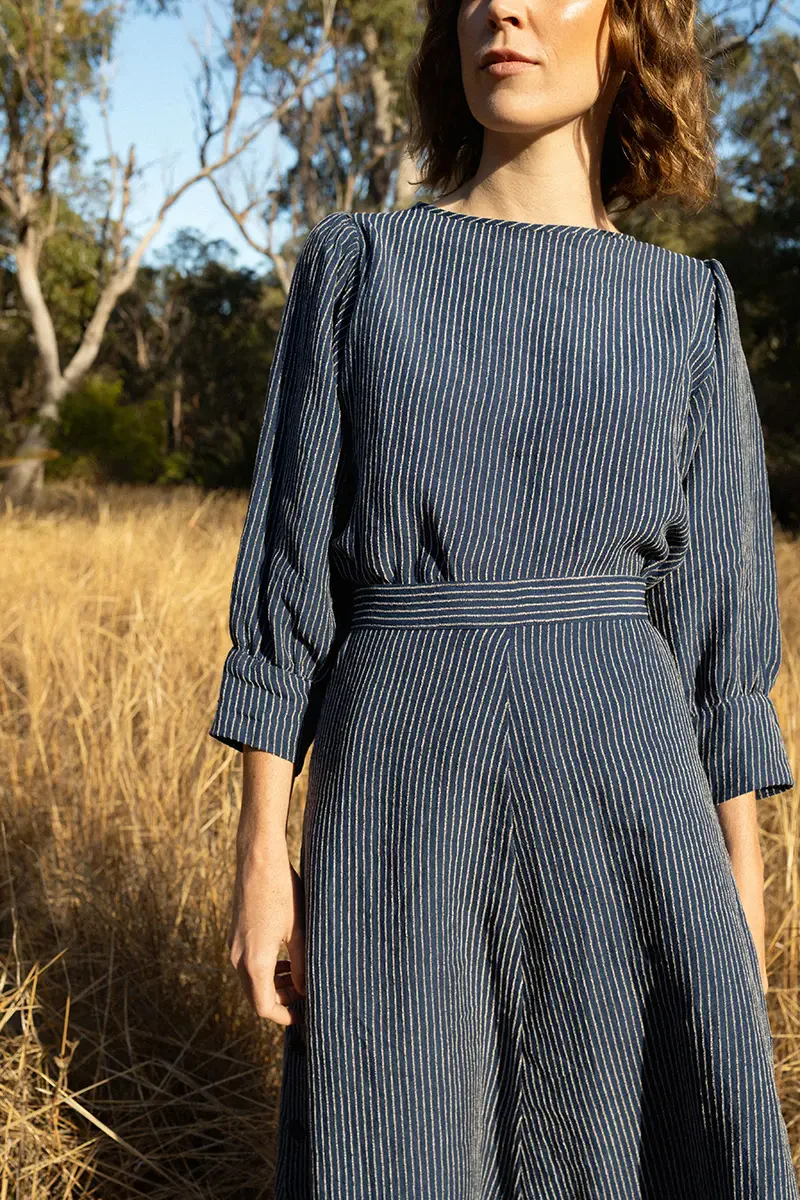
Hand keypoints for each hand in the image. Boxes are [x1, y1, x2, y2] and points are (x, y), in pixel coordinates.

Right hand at [228, 842, 306, 1024]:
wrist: (258, 858)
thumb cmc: (282, 891)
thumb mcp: (298, 930)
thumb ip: (302, 964)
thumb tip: (306, 990)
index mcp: (254, 961)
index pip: (264, 1007)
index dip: (284, 1017)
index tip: (304, 1015)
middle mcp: (238, 957)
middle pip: (256, 996)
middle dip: (282, 999)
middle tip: (307, 992)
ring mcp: (234, 945)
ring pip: (252, 980)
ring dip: (274, 983)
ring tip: (300, 974)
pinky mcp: (236, 934)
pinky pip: (249, 964)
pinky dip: (267, 968)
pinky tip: (287, 957)